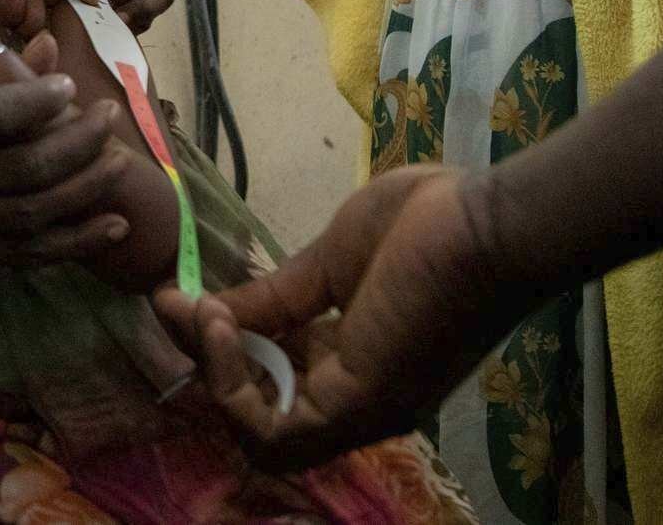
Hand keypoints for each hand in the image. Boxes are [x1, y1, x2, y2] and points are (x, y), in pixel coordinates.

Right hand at [0, 70, 134, 262]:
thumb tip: (50, 44)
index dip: (34, 101)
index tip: (71, 86)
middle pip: (20, 168)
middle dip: (77, 144)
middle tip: (109, 118)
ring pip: (31, 213)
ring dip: (86, 190)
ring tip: (120, 163)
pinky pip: (30, 254)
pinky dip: (77, 241)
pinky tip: (114, 225)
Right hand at [151, 165, 541, 470]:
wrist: (489, 224)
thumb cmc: (427, 226)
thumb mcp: (329, 262)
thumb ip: (274, 295)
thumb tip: (205, 307)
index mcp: (354, 363)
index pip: (271, 380)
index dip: (220, 344)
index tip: (178, 296)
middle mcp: (356, 400)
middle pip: (259, 412)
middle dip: (205, 360)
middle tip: (173, 304)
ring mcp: (359, 410)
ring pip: (262, 437)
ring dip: (215, 375)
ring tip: (201, 315)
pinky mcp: (358, 406)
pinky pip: (274, 432)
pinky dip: (234, 387)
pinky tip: (222, 326)